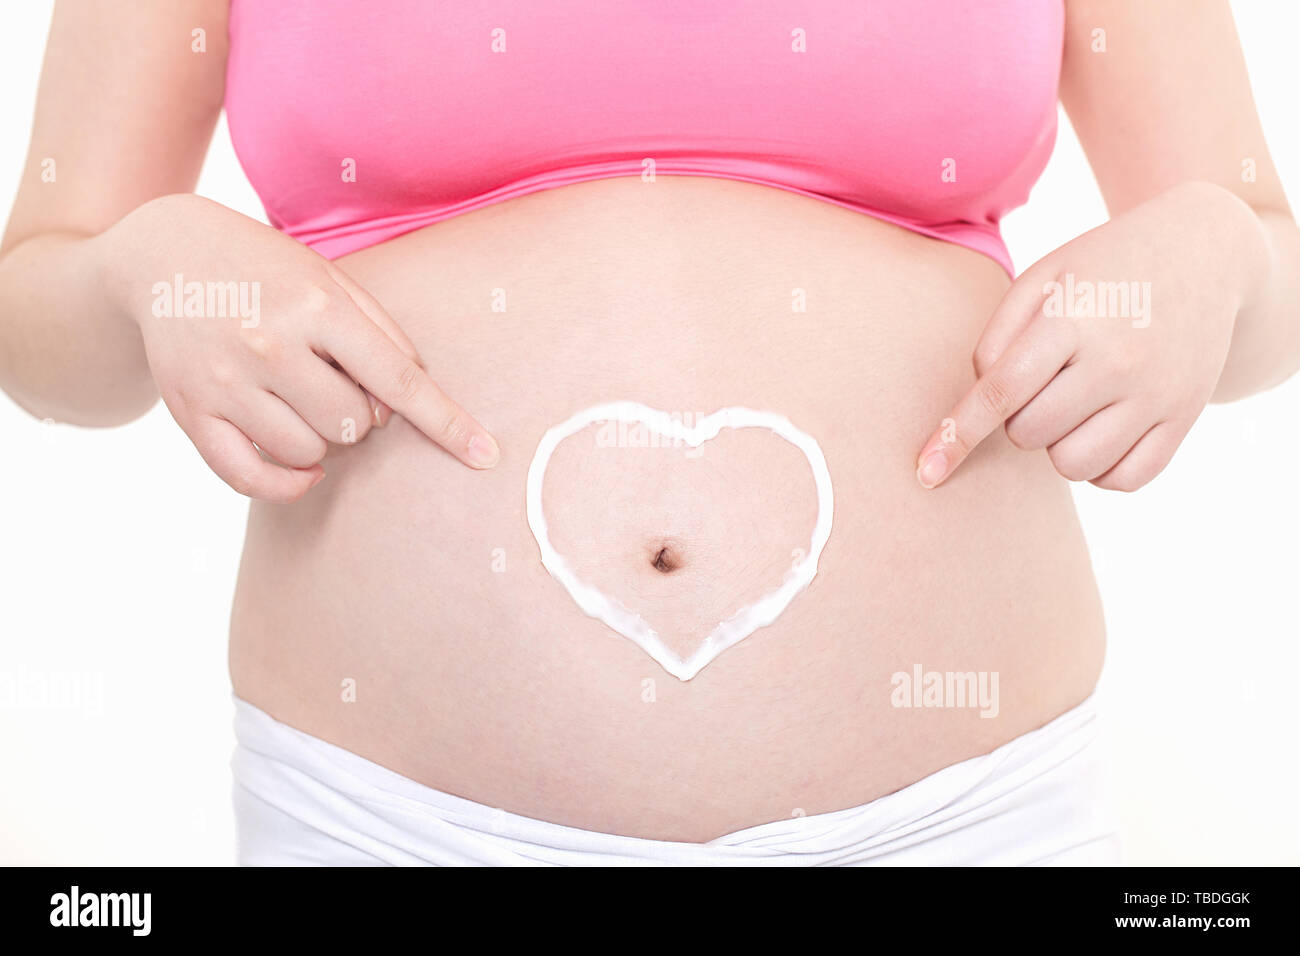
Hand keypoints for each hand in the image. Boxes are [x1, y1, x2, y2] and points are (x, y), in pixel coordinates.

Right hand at [105, 193, 499, 501]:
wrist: (164, 257)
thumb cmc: (268, 272)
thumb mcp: (330, 279)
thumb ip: (382, 335)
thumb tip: (415, 399)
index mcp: (316, 307)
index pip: (398, 381)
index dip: (448, 424)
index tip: (485, 456)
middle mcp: (269, 345)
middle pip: (354, 425)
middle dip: (362, 415)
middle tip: (337, 382)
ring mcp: (226, 383)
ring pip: (309, 452)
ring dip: (323, 439)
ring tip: (304, 399)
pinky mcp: (191, 412)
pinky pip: (251, 479)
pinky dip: (287, 483)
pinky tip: (303, 467)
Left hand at [915, 183, 1253, 492]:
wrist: (1204, 251)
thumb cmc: (1102, 269)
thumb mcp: (1043, 278)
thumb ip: (997, 339)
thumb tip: (979, 405)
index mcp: (1072, 318)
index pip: (1001, 392)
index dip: (957, 435)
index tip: (927, 470)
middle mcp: (1118, 360)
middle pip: (1029, 434)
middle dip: (1019, 418)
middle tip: (1045, 381)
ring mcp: (1156, 393)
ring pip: (1072, 466)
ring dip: (1057, 445)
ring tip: (1073, 402)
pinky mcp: (1185, 417)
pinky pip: (1123, 479)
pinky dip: (1100, 467)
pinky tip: (1102, 429)